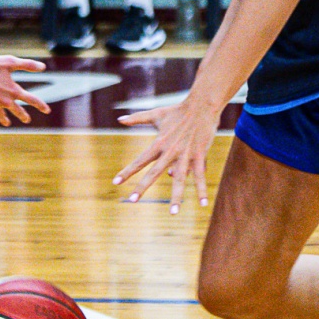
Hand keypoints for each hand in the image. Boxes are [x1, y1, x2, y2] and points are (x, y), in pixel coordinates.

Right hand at [0, 54, 49, 125]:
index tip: (47, 110)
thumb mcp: (11, 62)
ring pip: (1, 114)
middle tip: (27, 120)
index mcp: (14, 91)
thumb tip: (43, 67)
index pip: (31, 99)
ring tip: (7, 124)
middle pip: (17, 110)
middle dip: (23, 116)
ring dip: (4, 119)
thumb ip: (28, 65)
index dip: (40, 105)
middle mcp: (5, 100)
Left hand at [114, 98, 217, 212]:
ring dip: (176, 197)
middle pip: (154, 173)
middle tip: (132, 201)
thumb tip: (119, 118)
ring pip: (179, 179)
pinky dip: (201, 190)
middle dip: (142, 187)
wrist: (201, 105)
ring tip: (173, 213)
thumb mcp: (156, 114)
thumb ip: (137, 118)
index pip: (140, 160)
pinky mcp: (199, 155)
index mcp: (159, 143)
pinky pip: (200, 176)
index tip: (116, 182)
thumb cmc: (178, 110)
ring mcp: (185, 154)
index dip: (128, 171)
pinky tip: (203, 204)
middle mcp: (170, 151)